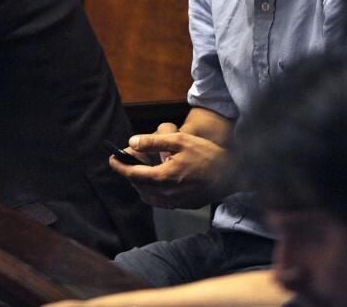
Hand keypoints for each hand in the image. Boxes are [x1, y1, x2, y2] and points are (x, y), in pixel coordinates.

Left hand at [109, 129, 232, 208]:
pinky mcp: (185, 205)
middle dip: (130, 173)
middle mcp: (169, 194)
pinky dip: (154, 191)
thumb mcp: (180, 140)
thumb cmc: (207, 154)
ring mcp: (177, 202)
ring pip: (150, 195)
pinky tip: (158, 179)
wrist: (234, 174)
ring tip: (142, 168)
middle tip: (128, 160)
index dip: (120, 167)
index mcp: (164, 177)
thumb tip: (132, 142)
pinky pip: (162, 201)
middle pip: (139, 186)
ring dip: (141, 183)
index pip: (133, 175)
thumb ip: (153, 141)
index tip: (111, 158)